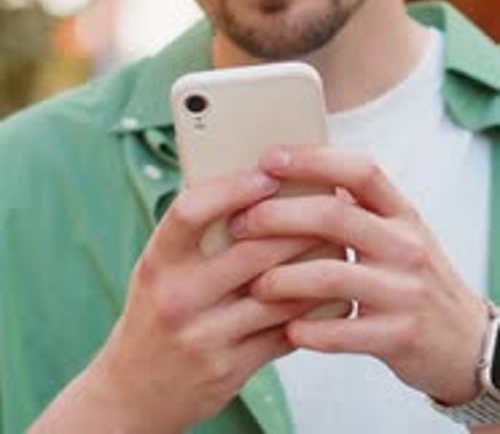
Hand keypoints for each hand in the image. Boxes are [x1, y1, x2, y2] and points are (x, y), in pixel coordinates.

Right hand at [81, 167, 316, 432]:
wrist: (133, 390)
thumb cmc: (155, 312)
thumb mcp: (158, 267)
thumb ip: (196, 234)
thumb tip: (255, 184)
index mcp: (157, 262)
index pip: (190, 212)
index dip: (232, 188)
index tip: (267, 174)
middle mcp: (178, 298)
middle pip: (251, 252)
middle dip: (297, 226)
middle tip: (327, 204)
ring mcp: (204, 337)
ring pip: (277, 294)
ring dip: (316, 267)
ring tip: (339, 242)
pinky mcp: (230, 369)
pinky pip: (285, 333)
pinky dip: (313, 309)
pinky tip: (330, 290)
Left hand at [230, 145, 487, 407]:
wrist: (467, 342)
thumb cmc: (414, 279)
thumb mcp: (398, 233)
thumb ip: (355, 209)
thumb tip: (288, 178)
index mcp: (402, 213)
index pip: (359, 170)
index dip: (312, 159)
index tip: (269, 158)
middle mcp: (406, 245)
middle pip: (334, 216)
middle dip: (278, 217)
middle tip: (240, 224)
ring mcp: (405, 291)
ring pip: (331, 274)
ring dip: (282, 277)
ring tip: (253, 283)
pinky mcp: (399, 336)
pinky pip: (341, 331)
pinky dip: (306, 329)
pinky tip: (285, 328)